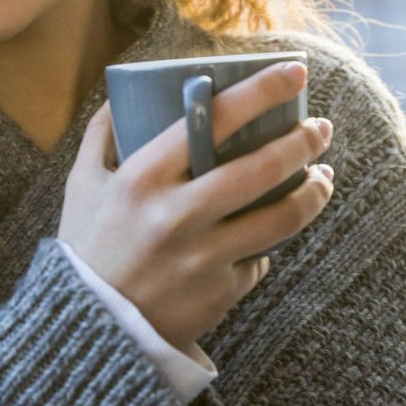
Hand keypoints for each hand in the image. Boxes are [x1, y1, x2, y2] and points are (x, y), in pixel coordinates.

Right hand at [58, 60, 335, 354]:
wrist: (90, 332)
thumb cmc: (86, 248)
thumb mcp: (82, 185)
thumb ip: (101, 136)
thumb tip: (121, 94)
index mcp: (142, 178)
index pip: (213, 119)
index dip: (262, 91)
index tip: (295, 72)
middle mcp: (176, 215)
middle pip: (262, 169)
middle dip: (303, 142)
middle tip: (321, 128)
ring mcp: (202, 258)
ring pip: (281, 219)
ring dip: (314, 194)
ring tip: (323, 178)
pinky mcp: (220, 294)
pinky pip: (259, 260)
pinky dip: (265, 246)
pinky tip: (269, 234)